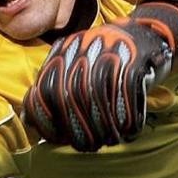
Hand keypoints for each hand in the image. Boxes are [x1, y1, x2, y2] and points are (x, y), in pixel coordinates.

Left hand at [22, 2, 177, 151]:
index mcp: (64, 51)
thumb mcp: (75, 67)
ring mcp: (108, 51)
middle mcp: (82, 48)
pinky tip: (129, 129)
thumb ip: (52, 89)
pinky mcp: (134, 59)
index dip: (49, 118)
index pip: (45, 88)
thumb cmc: (106, 61)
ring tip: (108, 140)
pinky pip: (127, 93)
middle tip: (88, 145)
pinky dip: (129, 115)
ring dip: (104, 126)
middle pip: (72, 96)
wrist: (147, 32)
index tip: (58, 139)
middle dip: (79, 128)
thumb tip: (30, 121)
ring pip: (99, 97)